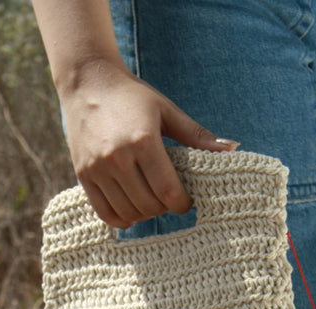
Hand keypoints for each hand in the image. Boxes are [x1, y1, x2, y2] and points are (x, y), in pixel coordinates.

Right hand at [59, 58, 237, 227]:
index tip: (186, 200)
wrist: (87, 82)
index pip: (168, 191)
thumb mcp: (167, 111)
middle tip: (169, 198)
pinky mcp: (83, 175)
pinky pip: (105, 214)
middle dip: (165, 208)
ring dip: (145, 215)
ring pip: (128, 214)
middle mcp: (118, 157)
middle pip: (149, 206)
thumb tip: (232, 148)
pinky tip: (131, 208)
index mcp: (143, 140)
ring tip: (151, 201)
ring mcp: (97, 169)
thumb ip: (196, 135)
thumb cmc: (132, 96)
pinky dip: (122, 218)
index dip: (182, 203)